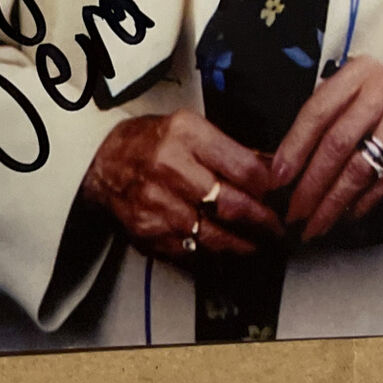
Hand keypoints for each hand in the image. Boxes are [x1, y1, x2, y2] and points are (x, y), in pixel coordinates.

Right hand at [80, 110, 284, 260]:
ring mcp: (158, 205)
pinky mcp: (150, 233)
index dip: (269, 186)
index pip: (243, 167)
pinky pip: (192, 252)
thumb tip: (272, 169)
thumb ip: (232, 150)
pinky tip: (227, 251)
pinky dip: (214, 255)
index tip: (280, 194)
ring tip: (259, 244)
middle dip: (263, 221)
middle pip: (231, 204)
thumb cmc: (150, 142)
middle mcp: (171, 168)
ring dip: (244, 245)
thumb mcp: (191, 128)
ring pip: (215, 235)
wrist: (103, 162)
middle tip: (278, 227)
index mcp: (186, 135)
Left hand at [270, 56, 382, 243]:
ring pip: (359, 167)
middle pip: (336, 142)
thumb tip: (285, 162)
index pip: (317, 111)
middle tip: (294, 211)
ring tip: (316, 223)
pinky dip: (362, 202)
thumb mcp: (358, 93)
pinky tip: (347, 215)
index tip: (277, 177)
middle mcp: (381, 89)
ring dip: (333, 201)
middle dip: (310, 183)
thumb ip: (328, 115)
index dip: (294, 147)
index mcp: (357, 73)